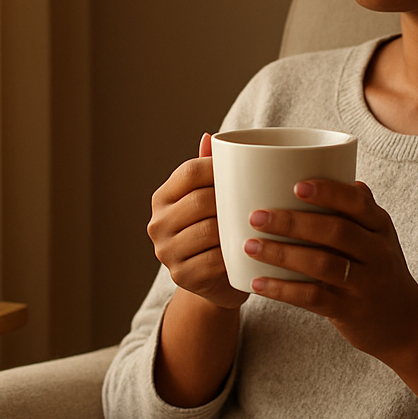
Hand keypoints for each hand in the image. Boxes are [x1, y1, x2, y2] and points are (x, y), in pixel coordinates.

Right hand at [147, 133, 246, 310]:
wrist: (215, 282)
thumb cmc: (217, 233)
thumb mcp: (211, 201)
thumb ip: (209, 171)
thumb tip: (210, 136)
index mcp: (162, 198)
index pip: (190, 172)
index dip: (219, 168)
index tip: (247, 170)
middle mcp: (157, 224)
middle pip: (200, 200)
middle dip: (231, 199)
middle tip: (260, 199)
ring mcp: (166, 252)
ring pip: (208, 230)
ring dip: (235, 226)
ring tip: (259, 222)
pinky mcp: (182, 276)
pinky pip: (214, 259)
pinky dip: (235, 253)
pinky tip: (251, 248)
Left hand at [246, 177, 417, 418]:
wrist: (406, 324)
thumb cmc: (381, 270)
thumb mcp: (379, 236)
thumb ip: (358, 208)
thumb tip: (336, 166)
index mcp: (381, 227)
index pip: (358, 203)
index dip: (328, 192)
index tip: (295, 185)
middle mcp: (378, 253)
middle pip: (335, 232)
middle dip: (293, 222)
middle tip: (257, 216)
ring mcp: (365, 284)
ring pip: (322, 265)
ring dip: (282, 254)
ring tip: (250, 246)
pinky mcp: (350, 311)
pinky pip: (313, 299)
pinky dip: (283, 290)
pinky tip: (258, 282)